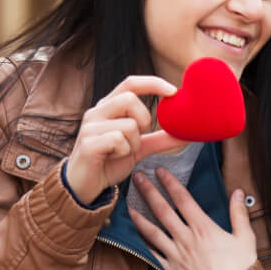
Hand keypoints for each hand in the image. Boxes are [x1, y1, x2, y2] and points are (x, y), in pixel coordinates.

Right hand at [65, 76, 183, 203]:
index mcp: (109, 107)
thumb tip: (185, 134)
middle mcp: (97, 111)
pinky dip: (123, 152)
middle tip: (139, 137)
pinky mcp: (88, 143)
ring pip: (128, 124)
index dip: (153, 83)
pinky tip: (112, 158)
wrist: (85, 186)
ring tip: (122, 153)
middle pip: (130, 99)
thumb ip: (159, 139)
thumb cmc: (109, 162)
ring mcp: (90, 126)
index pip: (131, 84)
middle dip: (144, 119)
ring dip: (134, 143)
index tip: (173, 91)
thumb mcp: (139, 148)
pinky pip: (118, 140)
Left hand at [129, 169, 256, 269]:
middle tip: (138, 177)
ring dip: (139, 216)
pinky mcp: (172, 269)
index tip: (160, 171)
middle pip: (163, 211)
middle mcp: (186, 239)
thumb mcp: (245, 237)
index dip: (170, 183)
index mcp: (204, 228)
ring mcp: (177, 255)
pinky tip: (137, 233)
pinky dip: (144, 242)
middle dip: (149, 192)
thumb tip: (238, 192)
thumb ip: (239, 213)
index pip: (183, 199)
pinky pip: (153, 253)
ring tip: (129, 204)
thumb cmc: (241, 268)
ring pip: (152, 232)